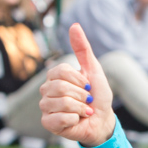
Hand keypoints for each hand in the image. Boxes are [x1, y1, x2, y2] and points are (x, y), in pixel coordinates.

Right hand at [41, 25, 115, 146]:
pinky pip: (60, 118)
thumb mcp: (93, 69)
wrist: (102, 120)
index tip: (87, 86)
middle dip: (81, 95)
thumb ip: (82, 48)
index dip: (79, 79)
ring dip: (80, 108)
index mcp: (55, 76)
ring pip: (61, 103)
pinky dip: (74, 119)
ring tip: (83, 110)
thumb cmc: (97, 95)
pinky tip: (77, 120)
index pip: (61, 71)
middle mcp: (46, 90)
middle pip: (60, 87)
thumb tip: (74, 25)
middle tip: (86, 101)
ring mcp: (45, 107)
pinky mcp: (47, 123)